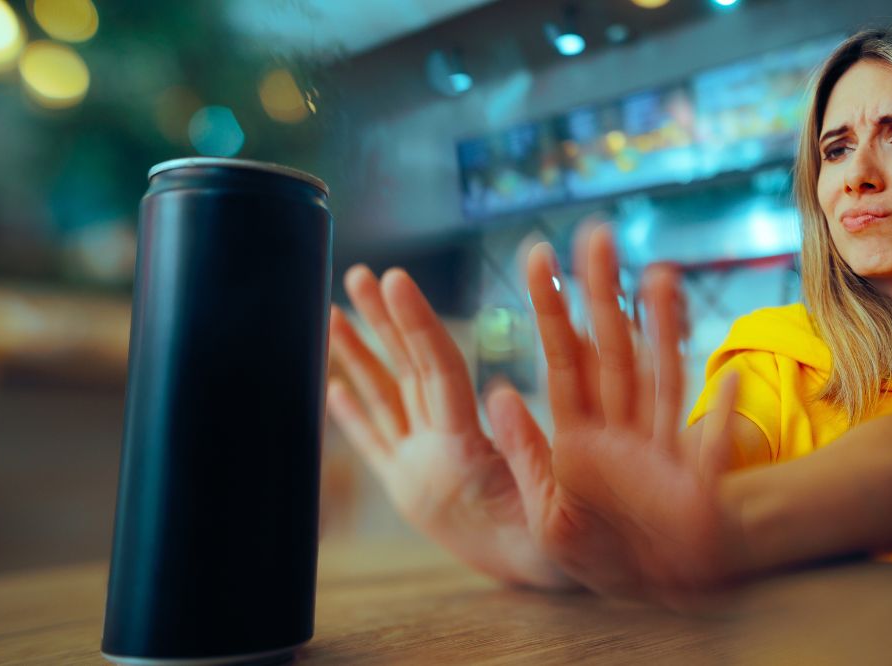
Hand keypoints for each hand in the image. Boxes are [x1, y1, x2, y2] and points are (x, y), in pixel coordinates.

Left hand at [325, 265, 572, 588]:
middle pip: (401, 375)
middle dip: (379, 322)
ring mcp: (411, 476)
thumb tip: (501, 389)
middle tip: (355, 274)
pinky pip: (373, 446)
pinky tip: (331, 390)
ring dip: (354, 357)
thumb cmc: (561, 541)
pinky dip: (351, 416)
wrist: (541, 582)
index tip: (395, 277)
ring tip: (330, 316)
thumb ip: (530, 446)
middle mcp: (426, 461)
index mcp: (462, 453)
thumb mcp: (558, 493)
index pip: (437, 371)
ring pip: (379, 402)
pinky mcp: (407, 491)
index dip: (417, 320)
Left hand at [486, 225, 745, 601]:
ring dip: (662, 328)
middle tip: (596, 234)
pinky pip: (711, 453)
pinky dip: (722, 424)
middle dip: (603, 294)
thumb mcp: (544, 513)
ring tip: (659, 275)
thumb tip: (495, 394)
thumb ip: (526, 456)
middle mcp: (621, 427)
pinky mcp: (693, 484)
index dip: (552, 308)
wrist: (644, 588)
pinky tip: (729, 386)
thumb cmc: (594, 554)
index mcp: (580, 434)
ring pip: (660, 375)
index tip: (539, 257)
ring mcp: (660, 447)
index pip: (563, 358)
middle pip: (612, 349)